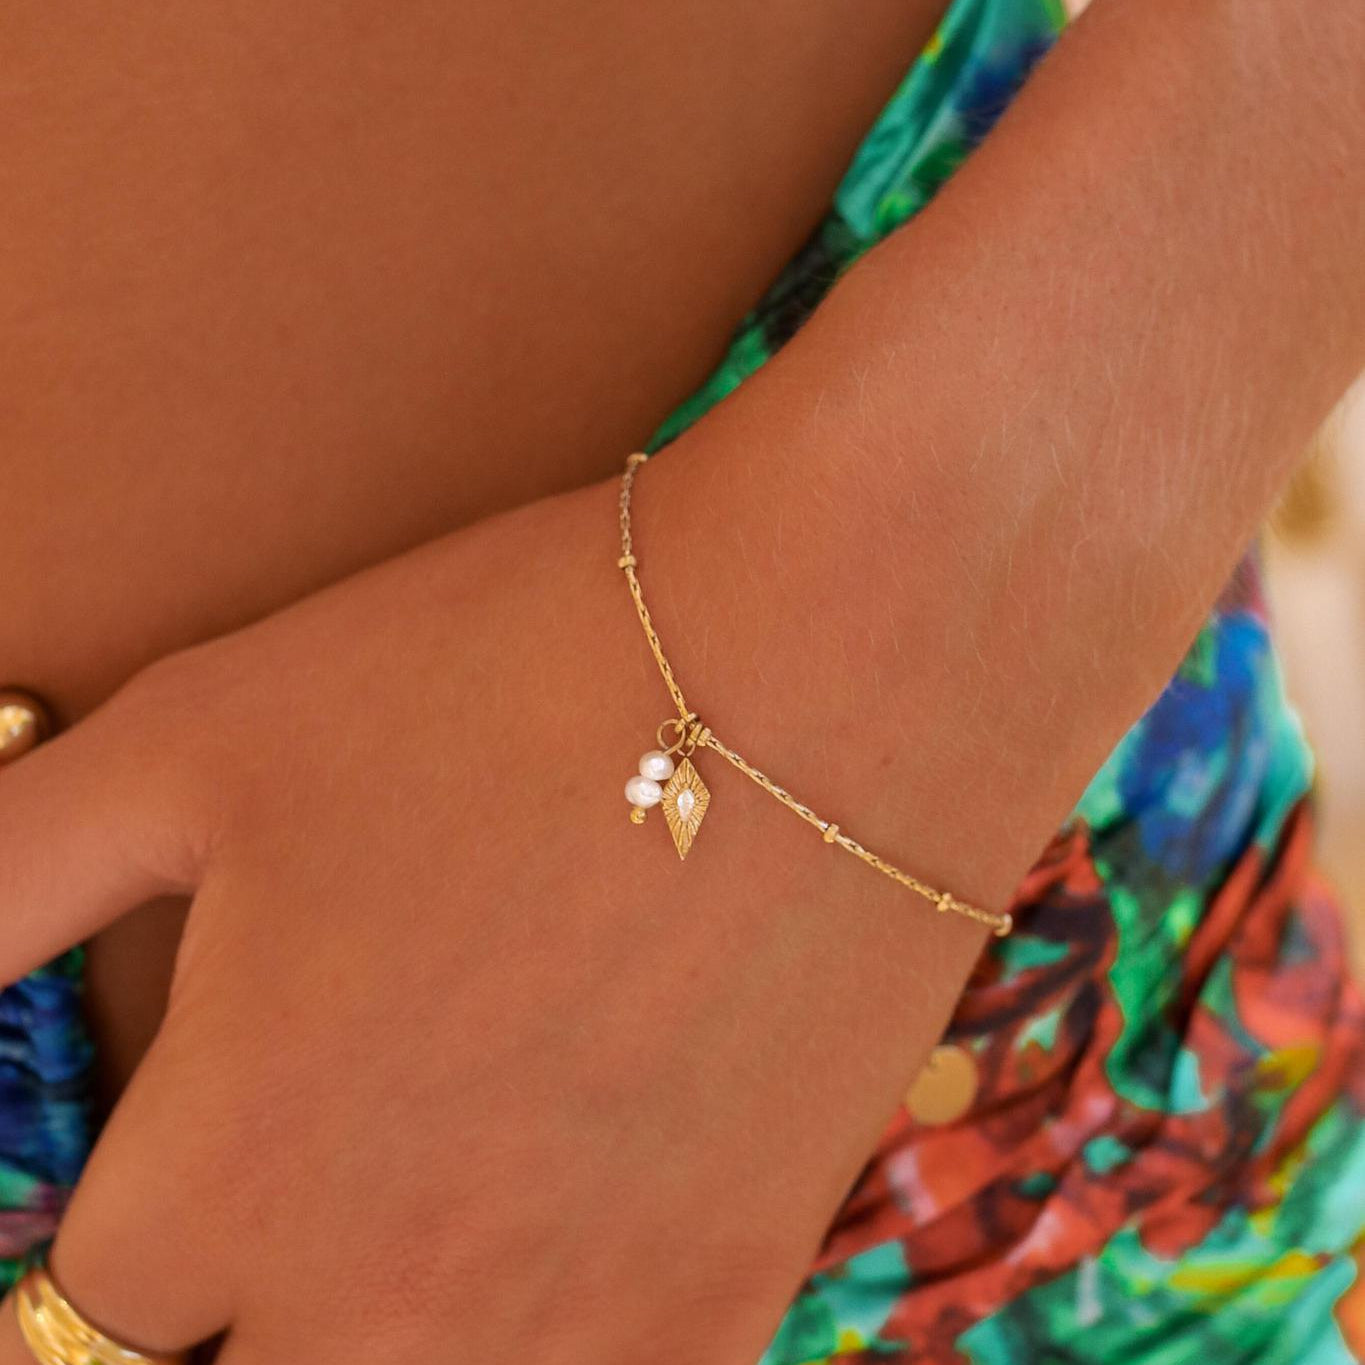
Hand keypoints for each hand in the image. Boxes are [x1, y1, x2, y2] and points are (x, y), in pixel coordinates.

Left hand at [0, 445, 990, 1362]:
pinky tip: (528, 1262)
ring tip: (381, 1233)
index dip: (74, 1272)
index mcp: (233, 1170)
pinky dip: (534, 1339)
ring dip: (365, 1338)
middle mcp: (386, 1291)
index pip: (66, 1322)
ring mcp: (574, 1318)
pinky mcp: (725, 1295)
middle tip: (247, 1233)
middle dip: (210, 1318)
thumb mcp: (203, 736)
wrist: (828, 667)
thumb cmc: (510, 672)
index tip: (121, 1227)